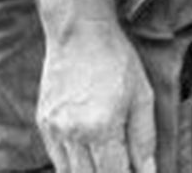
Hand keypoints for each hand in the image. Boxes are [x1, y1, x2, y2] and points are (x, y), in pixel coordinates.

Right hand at [38, 21, 157, 172]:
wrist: (79, 33)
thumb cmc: (117, 60)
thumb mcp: (142, 96)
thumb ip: (144, 139)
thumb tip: (148, 171)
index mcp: (102, 127)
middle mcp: (73, 134)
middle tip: (123, 166)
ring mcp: (54, 130)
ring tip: (108, 162)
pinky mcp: (43, 124)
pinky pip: (57, 158)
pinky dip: (73, 165)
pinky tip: (89, 157)